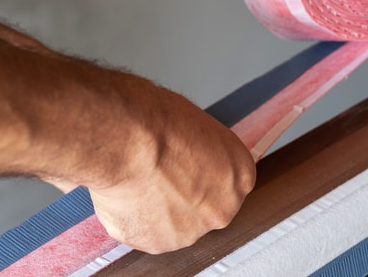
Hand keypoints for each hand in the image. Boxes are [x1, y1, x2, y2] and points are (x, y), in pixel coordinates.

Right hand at [82, 83, 255, 253]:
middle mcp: (222, 210)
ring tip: (138, 179)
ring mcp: (191, 231)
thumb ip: (204, 154)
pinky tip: (127, 193)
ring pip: (173, 223)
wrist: (127, 141)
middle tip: (159, 174)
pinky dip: (132, 217)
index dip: (200, 174)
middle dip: (182, 196)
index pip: (226, 184)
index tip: (184, 167)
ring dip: (156, 209)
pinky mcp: (158, 244)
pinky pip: (144, 231)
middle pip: (203, 209)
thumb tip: (191, 158)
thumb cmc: (159, 123)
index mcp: (240, 177)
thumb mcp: (199, 127)